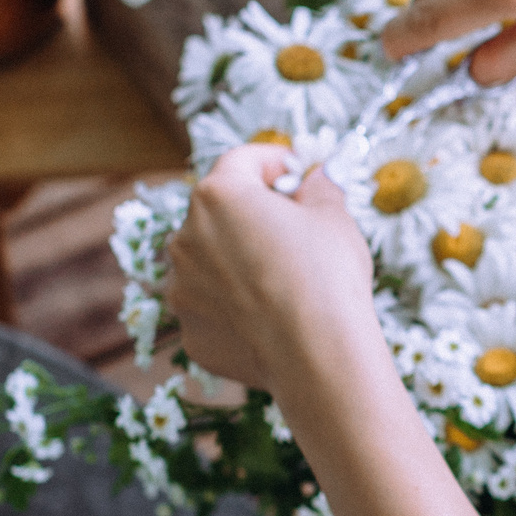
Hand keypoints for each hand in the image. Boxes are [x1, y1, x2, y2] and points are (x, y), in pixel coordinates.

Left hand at [165, 145, 381, 394]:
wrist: (317, 355)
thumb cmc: (326, 277)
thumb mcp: (334, 217)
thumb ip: (319, 187)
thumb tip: (317, 178)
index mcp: (218, 195)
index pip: (243, 160)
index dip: (276, 163)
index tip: (298, 176)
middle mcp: (186, 236)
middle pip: (220, 211)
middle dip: (254, 215)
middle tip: (296, 232)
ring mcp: (181, 287)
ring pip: (211, 261)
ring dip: (239, 261)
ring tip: (283, 282)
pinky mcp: (190, 329)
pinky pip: (212, 306)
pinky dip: (235, 306)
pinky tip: (271, 317)